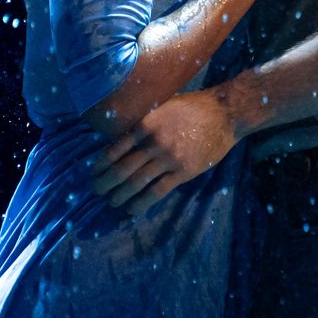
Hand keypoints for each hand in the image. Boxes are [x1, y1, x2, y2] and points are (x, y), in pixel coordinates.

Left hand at [89, 89, 238, 214]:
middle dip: (105, 183)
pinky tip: (132, 209)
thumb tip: (123, 138)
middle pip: (122, 168)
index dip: (101, 164)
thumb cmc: (192, 107)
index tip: (93, 172)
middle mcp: (153, 142)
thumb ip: (144, 122)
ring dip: (120, 195)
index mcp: (145, 125)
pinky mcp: (183, 172)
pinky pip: (157, 192)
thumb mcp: (162, 107)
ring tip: (112, 202)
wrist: (223, 113)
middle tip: (97, 191)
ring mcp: (168, 158)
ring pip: (136, 183)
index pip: (115, 148)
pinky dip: (141, 203)